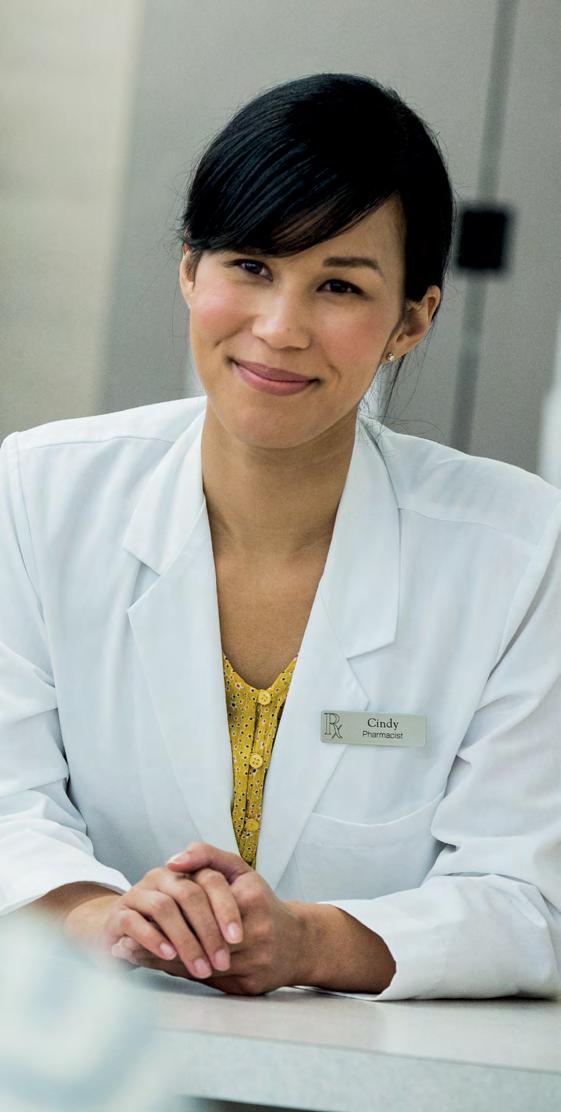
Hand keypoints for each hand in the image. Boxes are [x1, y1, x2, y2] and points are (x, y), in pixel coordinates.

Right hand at [100, 863, 242, 979]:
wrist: (123, 933)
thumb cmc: (170, 925)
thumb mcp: (197, 919)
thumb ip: (217, 914)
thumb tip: (241, 932)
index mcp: (185, 872)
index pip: (210, 879)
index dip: (225, 907)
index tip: (237, 937)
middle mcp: (161, 878)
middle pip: (190, 893)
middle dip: (208, 929)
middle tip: (221, 960)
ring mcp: (138, 894)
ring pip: (164, 907)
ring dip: (185, 939)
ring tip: (200, 967)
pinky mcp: (118, 915)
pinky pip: (134, 922)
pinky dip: (154, 939)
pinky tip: (169, 956)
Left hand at [118, 843, 312, 994]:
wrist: (297, 943)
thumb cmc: (260, 902)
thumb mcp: (240, 871)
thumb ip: (207, 857)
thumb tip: (173, 861)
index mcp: (251, 901)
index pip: (201, 910)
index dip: (166, 916)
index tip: (136, 916)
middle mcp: (256, 934)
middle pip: (197, 942)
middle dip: (157, 944)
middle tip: (124, 943)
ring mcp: (255, 965)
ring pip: (199, 966)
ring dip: (162, 963)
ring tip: (131, 957)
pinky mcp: (249, 987)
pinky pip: (207, 984)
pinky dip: (180, 975)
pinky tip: (156, 970)